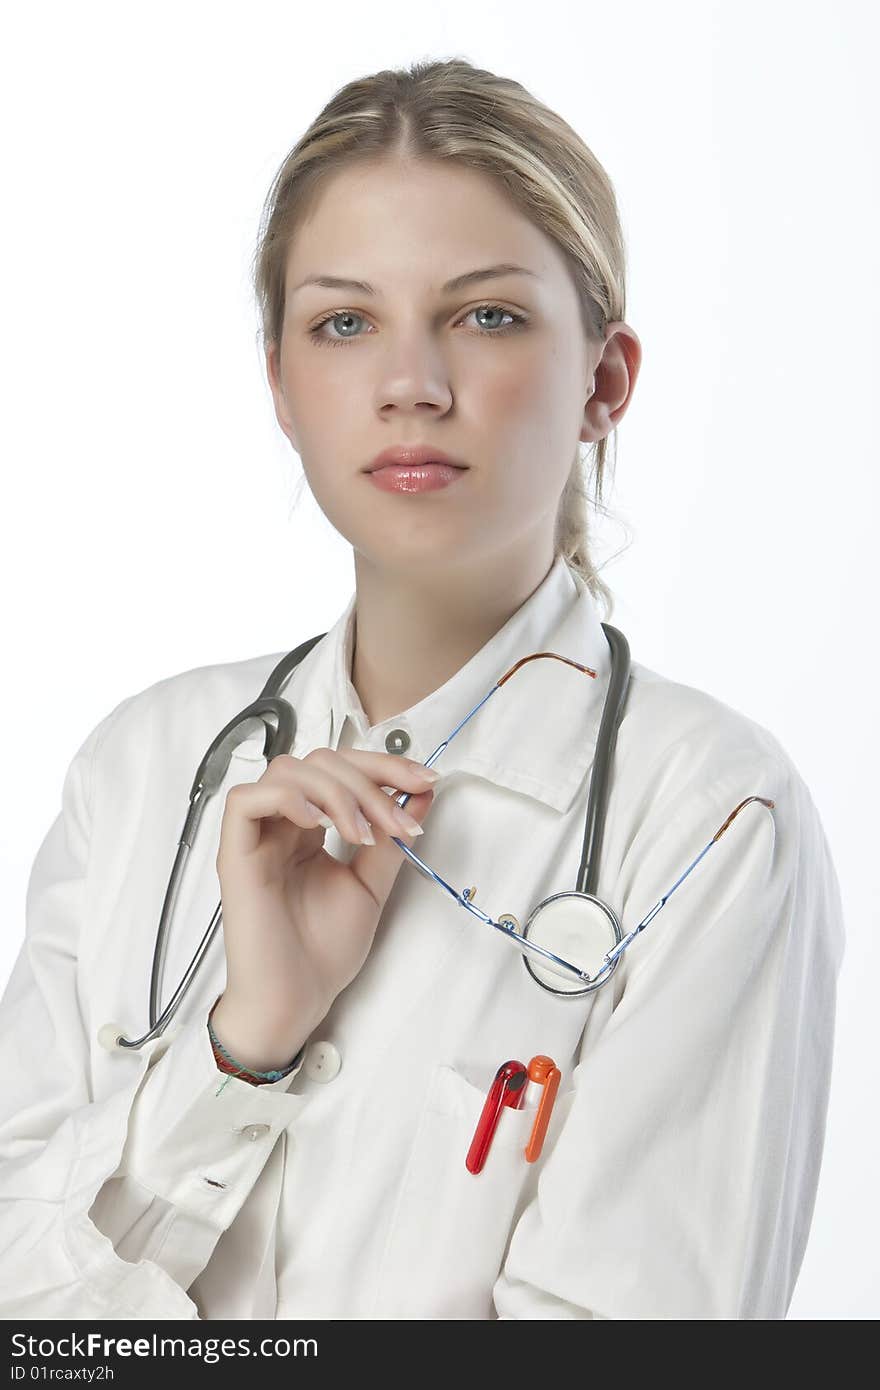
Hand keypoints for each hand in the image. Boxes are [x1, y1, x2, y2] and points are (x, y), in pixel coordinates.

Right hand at [212, 749, 437, 1056]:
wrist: (298, 999)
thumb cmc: (325, 949)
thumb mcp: (372, 883)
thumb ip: (391, 837)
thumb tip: (421, 790)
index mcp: (310, 827)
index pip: (342, 768)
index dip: (384, 765)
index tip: (424, 781)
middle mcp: (282, 824)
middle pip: (319, 760)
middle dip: (369, 780)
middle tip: (399, 822)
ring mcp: (257, 837)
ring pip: (287, 771)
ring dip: (336, 792)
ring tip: (361, 834)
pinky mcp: (235, 855)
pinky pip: (245, 800)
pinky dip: (287, 799)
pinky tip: (318, 825)